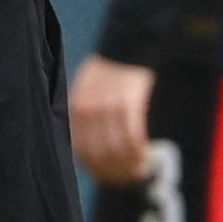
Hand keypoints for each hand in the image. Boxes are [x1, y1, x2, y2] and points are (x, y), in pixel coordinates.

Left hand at [69, 55, 155, 186]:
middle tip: (131, 177)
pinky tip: (146, 154)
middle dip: (117, 172)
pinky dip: (139, 150)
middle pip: (100, 155)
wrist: (126, 43)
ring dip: (130, 164)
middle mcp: (88, 112)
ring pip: (117, 149)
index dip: (98, 170)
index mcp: (76, 111)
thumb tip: (93, 150)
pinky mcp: (128, 103)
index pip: (82, 153)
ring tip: (141, 168)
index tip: (112, 178)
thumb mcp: (88, 92)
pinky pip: (132, 136)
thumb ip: (86, 119)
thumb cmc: (110, 70)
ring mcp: (107, 108)